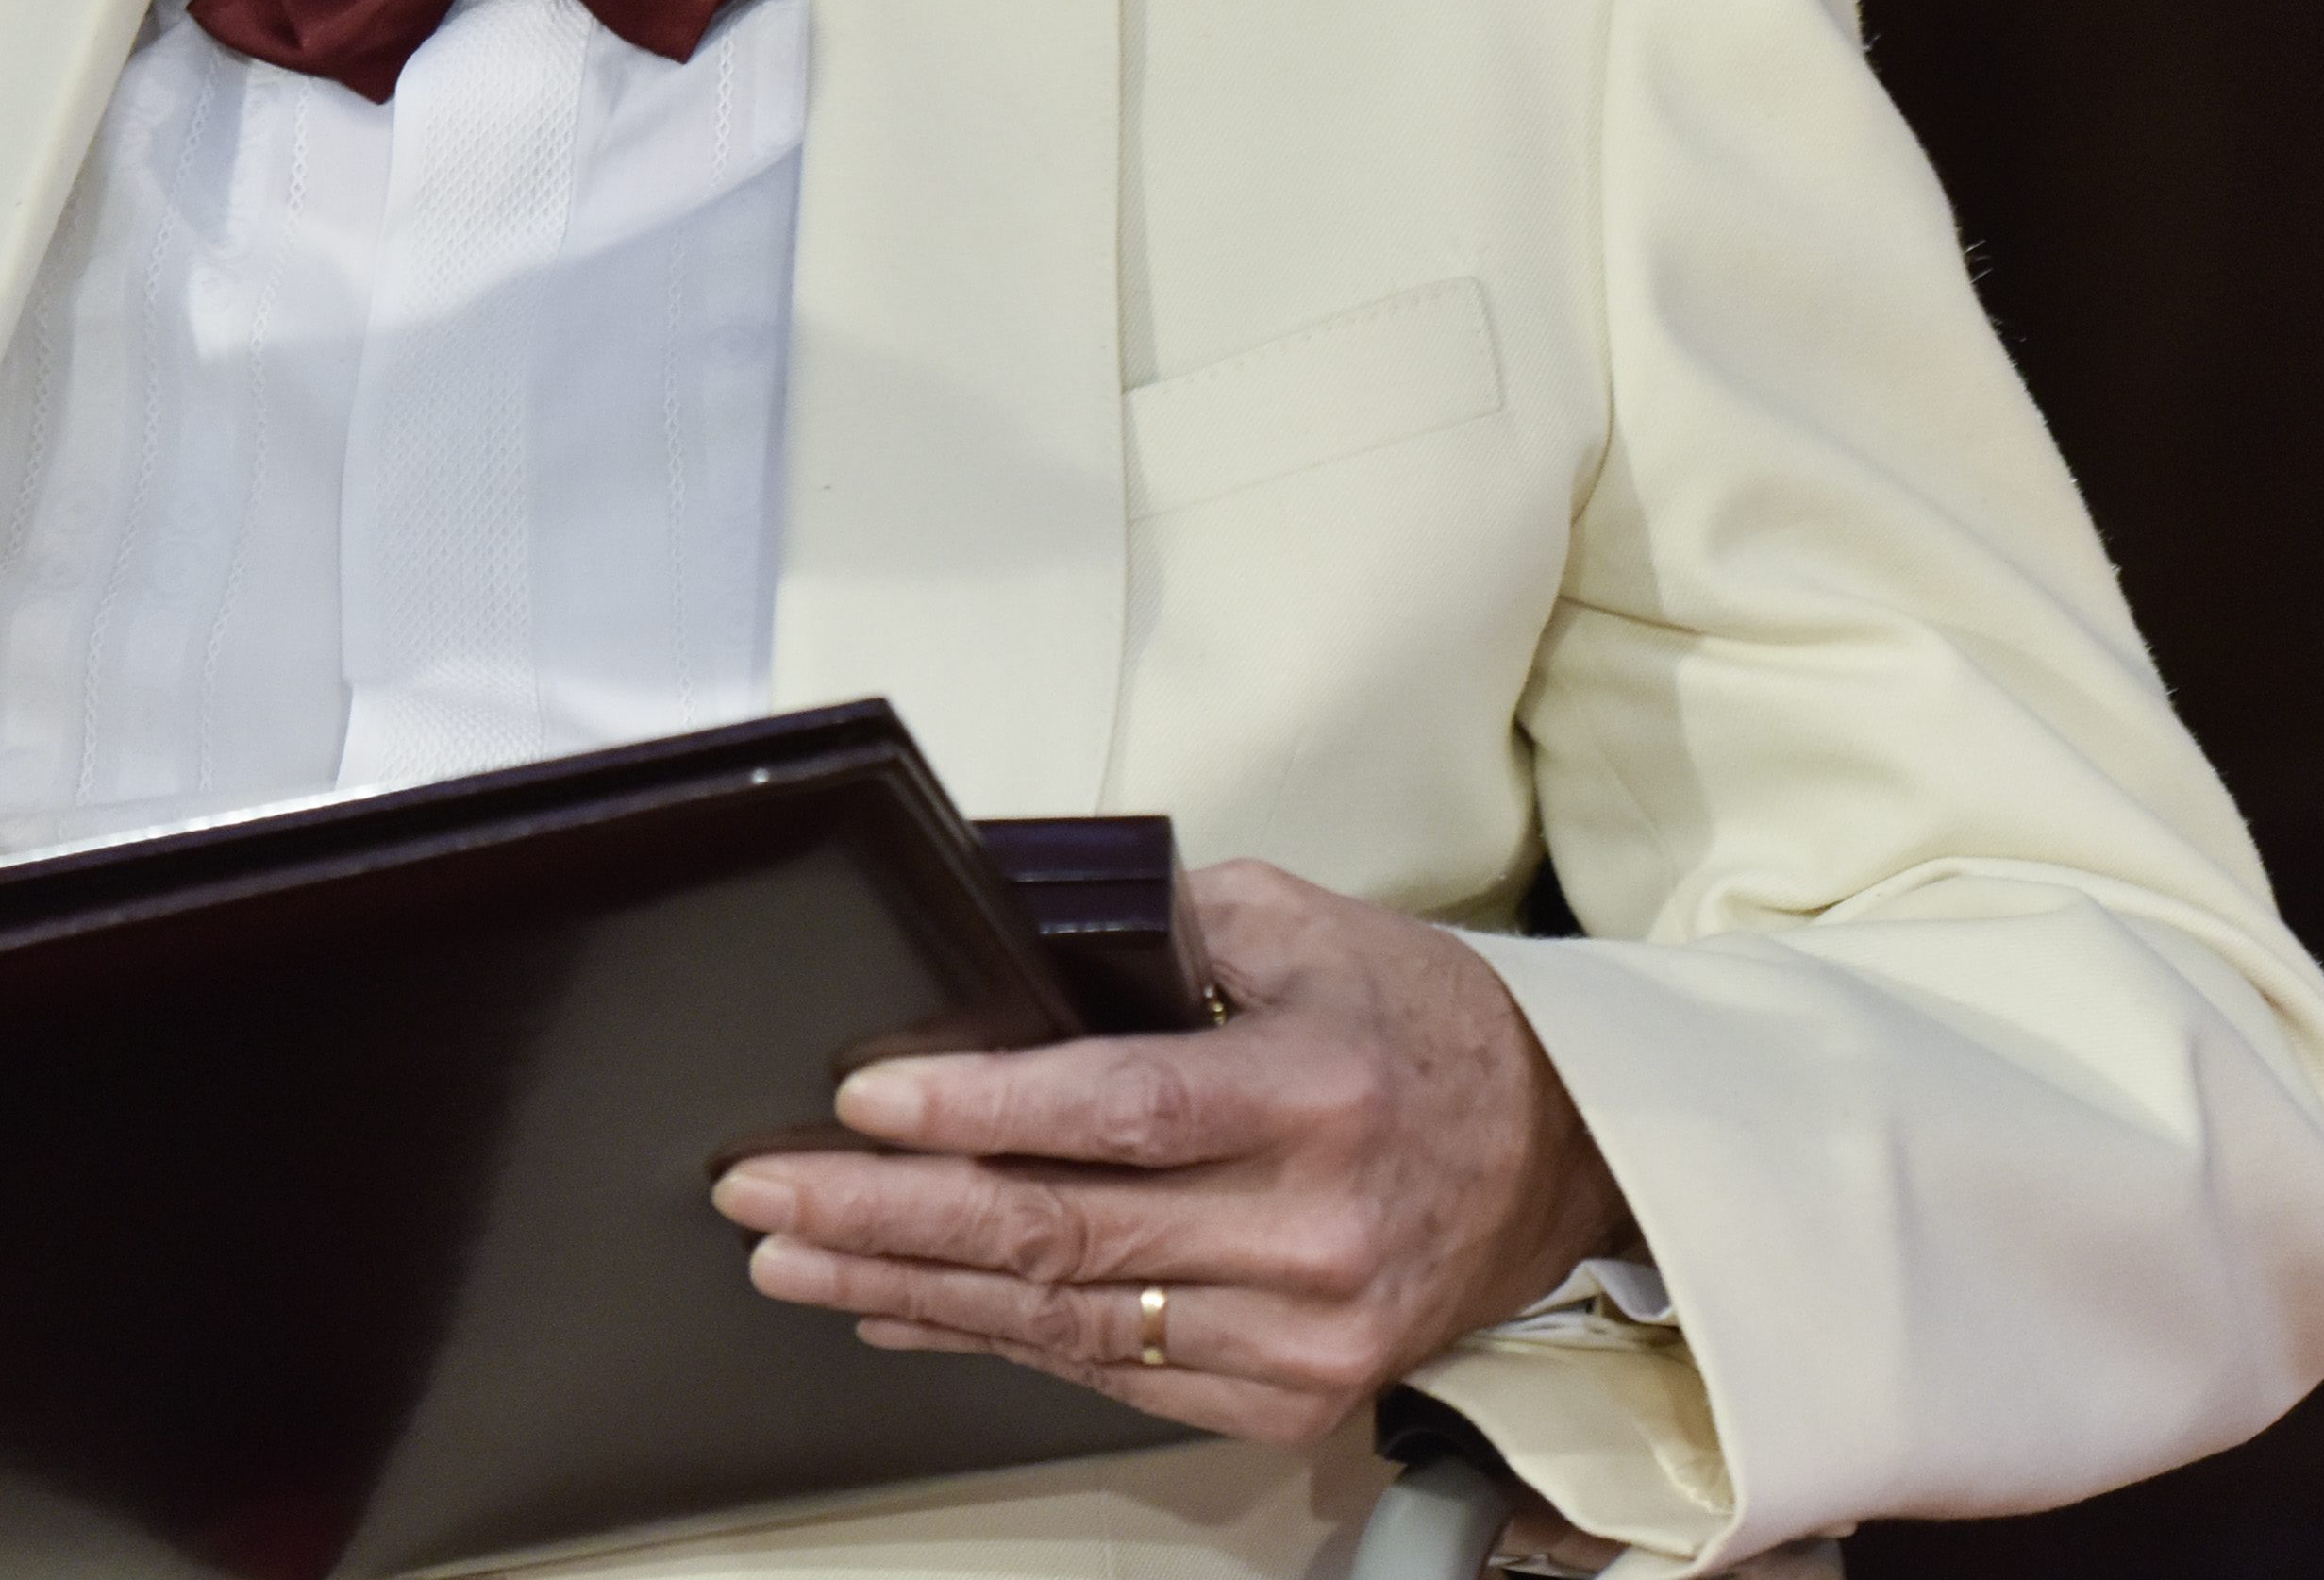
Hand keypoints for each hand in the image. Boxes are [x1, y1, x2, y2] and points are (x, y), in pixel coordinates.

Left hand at [706, 861, 1628, 1440]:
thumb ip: (1162, 928)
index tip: (860, 1100)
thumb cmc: (1420, 1026)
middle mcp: (1311, 1228)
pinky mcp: (1291, 1397)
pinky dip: (991, 1339)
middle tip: (766, 1192)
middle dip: (888, 1212)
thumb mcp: (1308, 926)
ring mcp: (1303, 1333)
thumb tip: (1004, 933)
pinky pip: (1109, 1373)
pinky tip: (900, 1309)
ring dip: (909, 1288)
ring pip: (1067, 1320)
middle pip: (1063, 1232)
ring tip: (793, 1255)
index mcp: (1316, 1090)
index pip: (1120, 1109)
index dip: (980, 1111)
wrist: (1557, 1157)